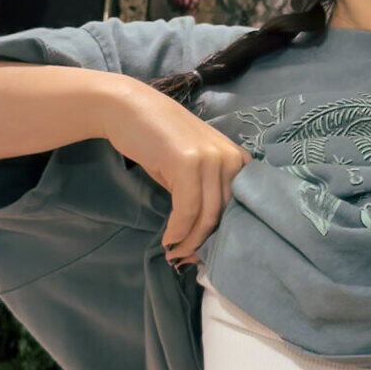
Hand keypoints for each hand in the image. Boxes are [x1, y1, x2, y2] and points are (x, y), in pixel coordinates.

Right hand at [103, 78, 251, 266]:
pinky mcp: (189, 162)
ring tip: (174, 254)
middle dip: (205, 243)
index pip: (242, 207)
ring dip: (190, 242)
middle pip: (225, 215)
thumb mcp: (191, 168)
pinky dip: (177, 230)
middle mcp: (231, 158)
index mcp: (237, 160)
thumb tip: (206, 235)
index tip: (207, 254)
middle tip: (186, 260)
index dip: (226, 236)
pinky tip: (168, 239)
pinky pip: (187, 209)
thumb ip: (206, 194)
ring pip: (208, 216)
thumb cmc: (159, 142)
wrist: (128, 109)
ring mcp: (212, 159)